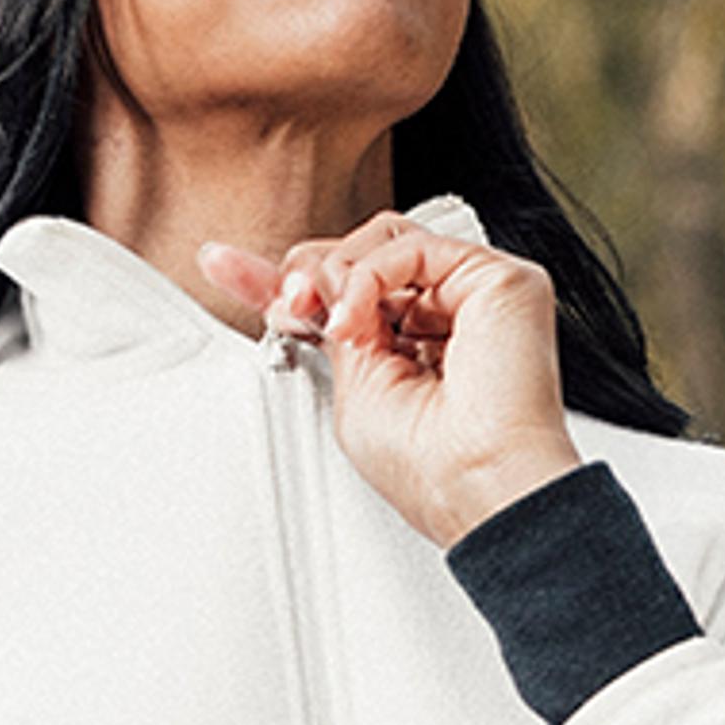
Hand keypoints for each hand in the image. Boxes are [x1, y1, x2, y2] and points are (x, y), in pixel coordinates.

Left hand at [199, 215, 586, 548]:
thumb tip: (300, 292)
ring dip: (336, 277)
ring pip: (384, 240)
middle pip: (362, 254)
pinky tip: (357, 318)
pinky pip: (411, 246)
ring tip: (334, 325)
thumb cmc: (430, 467)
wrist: (476, 484)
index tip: (224, 265)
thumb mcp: (352, 390)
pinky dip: (367, 277)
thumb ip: (334, 330)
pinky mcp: (500, 280)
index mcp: (416, 350)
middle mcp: (447, 318)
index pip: (347, 292)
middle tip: (288, 307)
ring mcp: (475, 296)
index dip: (283, 276)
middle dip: (307, 273)